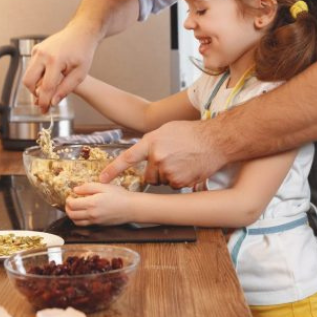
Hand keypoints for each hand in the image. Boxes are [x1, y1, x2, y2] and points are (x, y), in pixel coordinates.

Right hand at [22, 24, 97, 111]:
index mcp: (55, 60)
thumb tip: (53, 102)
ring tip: (50, 88)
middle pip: (28, 81)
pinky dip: (38, 75)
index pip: (45, 87)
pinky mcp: (36, 49)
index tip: (45, 111)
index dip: (44, 102)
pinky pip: (32, 67)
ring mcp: (37, 50)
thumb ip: (66, 89)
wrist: (81, 32)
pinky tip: (50, 76)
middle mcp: (42, 54)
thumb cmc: (83, 51)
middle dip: (35, 93)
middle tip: (45, 100)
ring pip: (28, 75)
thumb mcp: (80, 73)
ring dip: (36, 85)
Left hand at [65, 183, 131, 225]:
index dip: (68, 199)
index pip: (72, 204)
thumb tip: (75, 190)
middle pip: (72, 215)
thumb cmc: (120, 195)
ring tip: (74, 208)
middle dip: (67, 208)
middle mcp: (92, 214)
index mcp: (92, 203)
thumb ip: (88, 187)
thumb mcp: (104, 186)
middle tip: (70, 201)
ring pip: (76, 222)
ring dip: (72, 215)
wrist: (131, 208)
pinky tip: (83, 213)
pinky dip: (79, 220)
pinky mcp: (99, 225)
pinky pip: (84, 225)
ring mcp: (95, 221)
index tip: (70, 195)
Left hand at [99, 120, 225, 188]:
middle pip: (148, 176)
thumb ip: (152, 142)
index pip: (127, 158)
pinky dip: (180, 181)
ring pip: (162, 181)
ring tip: (183, 161)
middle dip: (155, 172)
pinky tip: (189, 168)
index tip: (101, 179)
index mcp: (152, 142)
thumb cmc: (192, 132)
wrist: (215, 140)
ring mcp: (168, 170)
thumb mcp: (166, 130)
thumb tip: (143, 152)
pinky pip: (174, 186)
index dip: (113, 170)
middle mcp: (157, 157)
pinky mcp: (180, 181)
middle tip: (171, 161)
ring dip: (169, 176)